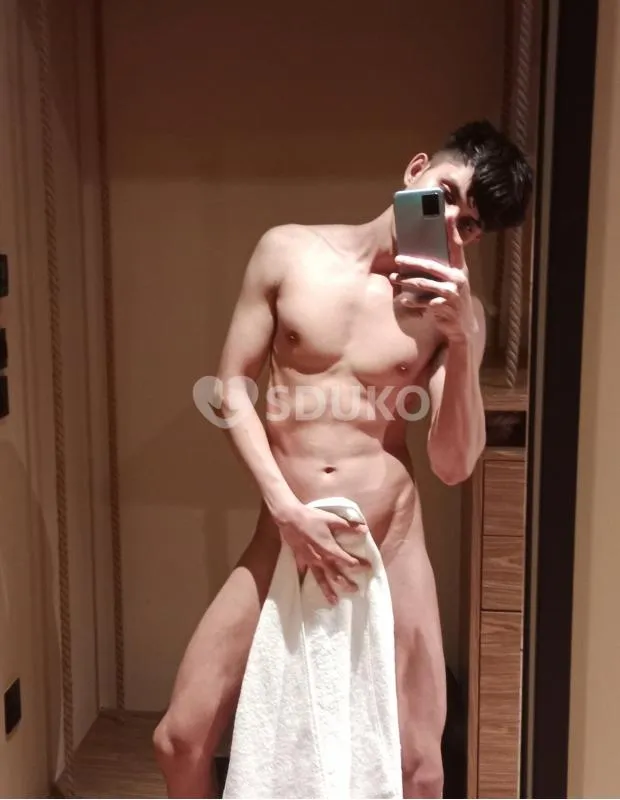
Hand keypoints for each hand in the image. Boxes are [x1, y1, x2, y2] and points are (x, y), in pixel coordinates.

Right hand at [276, 502, 370, 603]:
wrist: (289, 518)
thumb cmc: (312, 518)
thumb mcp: (332, 519)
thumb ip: (349, 526)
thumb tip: (365, 529)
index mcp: (330, 549)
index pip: (348, 561)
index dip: (359, 565)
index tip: (369, 568)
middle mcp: (320, 559)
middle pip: (335, 575)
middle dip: (346, 584)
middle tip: (355, 590)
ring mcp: (309, 561)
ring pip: (320, 579)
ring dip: (327, 591)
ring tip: (334, 602)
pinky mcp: (299, 559)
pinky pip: (303, 573)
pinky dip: (304, 581)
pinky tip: (305, 588)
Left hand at [389, 216, 478, 343]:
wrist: (462, 326)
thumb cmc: (452, 298)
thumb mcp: (453, 279)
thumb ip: (444, 264)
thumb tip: (431, 249)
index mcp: (459, 268)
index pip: (456, 245)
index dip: (452, 229)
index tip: (448, 212)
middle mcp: (458, 278)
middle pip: (431, 266)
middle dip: (412, 262)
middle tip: (397, 259)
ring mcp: (452, 293)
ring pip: (424, 284)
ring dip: (407, 281)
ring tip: (394, 278)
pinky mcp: (445, 307)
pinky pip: (424, 302)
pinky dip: (412, 301)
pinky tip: (403, 300)